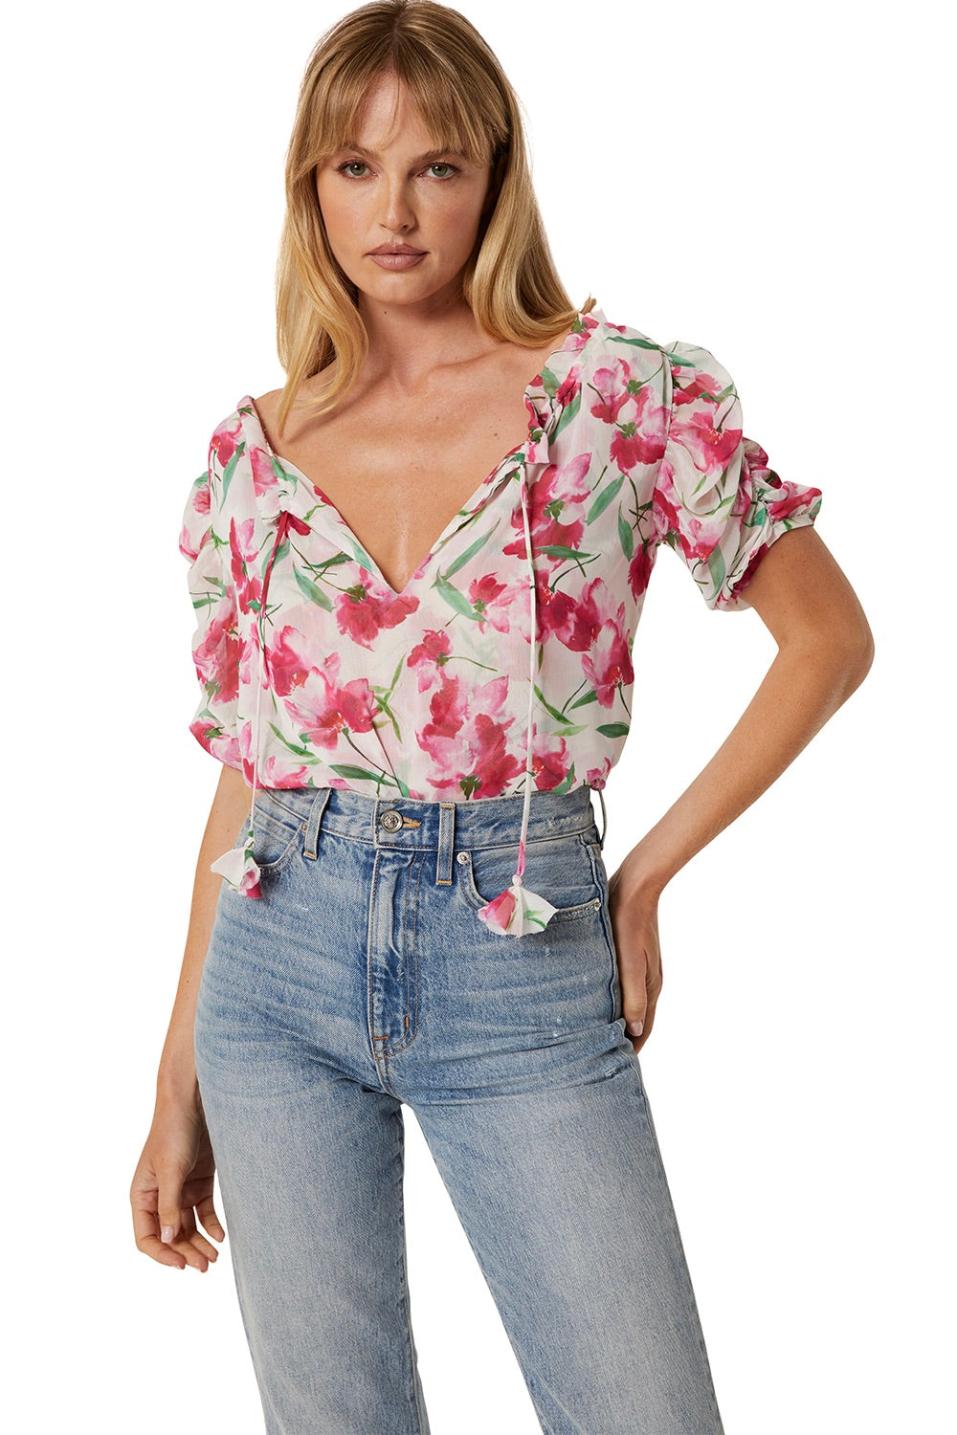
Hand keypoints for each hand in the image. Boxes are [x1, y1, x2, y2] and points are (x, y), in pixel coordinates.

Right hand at [131, 1086, 224, 1271]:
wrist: (194, 1101)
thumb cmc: (174, 1131)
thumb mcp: (171, 1170)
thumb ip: (169, 1206)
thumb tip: (169, 1240)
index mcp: (142, 1195)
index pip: (147, 1236)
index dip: (163, 1254)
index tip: (182, 1264)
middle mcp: (159, 1196)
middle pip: (170, 1235)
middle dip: (185, 1252)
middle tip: (205, 1266)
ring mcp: (180, 1189)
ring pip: (188, 1227)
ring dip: (199, 1243)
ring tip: (214, 1257)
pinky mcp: (199, 1181)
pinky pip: (203, 1211)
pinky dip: (211, 1225)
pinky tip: (221, 1235)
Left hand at [607, 863, 662, 1054]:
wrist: (635, 886)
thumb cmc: (629, 923)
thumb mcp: (631, 961)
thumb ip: (633, 995)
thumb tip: (634, 1030)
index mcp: (650, 988)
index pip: (642, 1031)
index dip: (630, 1051)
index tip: (612, 1070)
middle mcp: (647, 983)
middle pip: (635, 1022)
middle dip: (621, 1041)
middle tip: (596, 1060)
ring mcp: (638, 970)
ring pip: (627, 1005)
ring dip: (615, 1022)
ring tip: (591, 1038)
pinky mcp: (627, 957)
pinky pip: (620, 989)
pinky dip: (610, 1002)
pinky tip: (592, 1003)